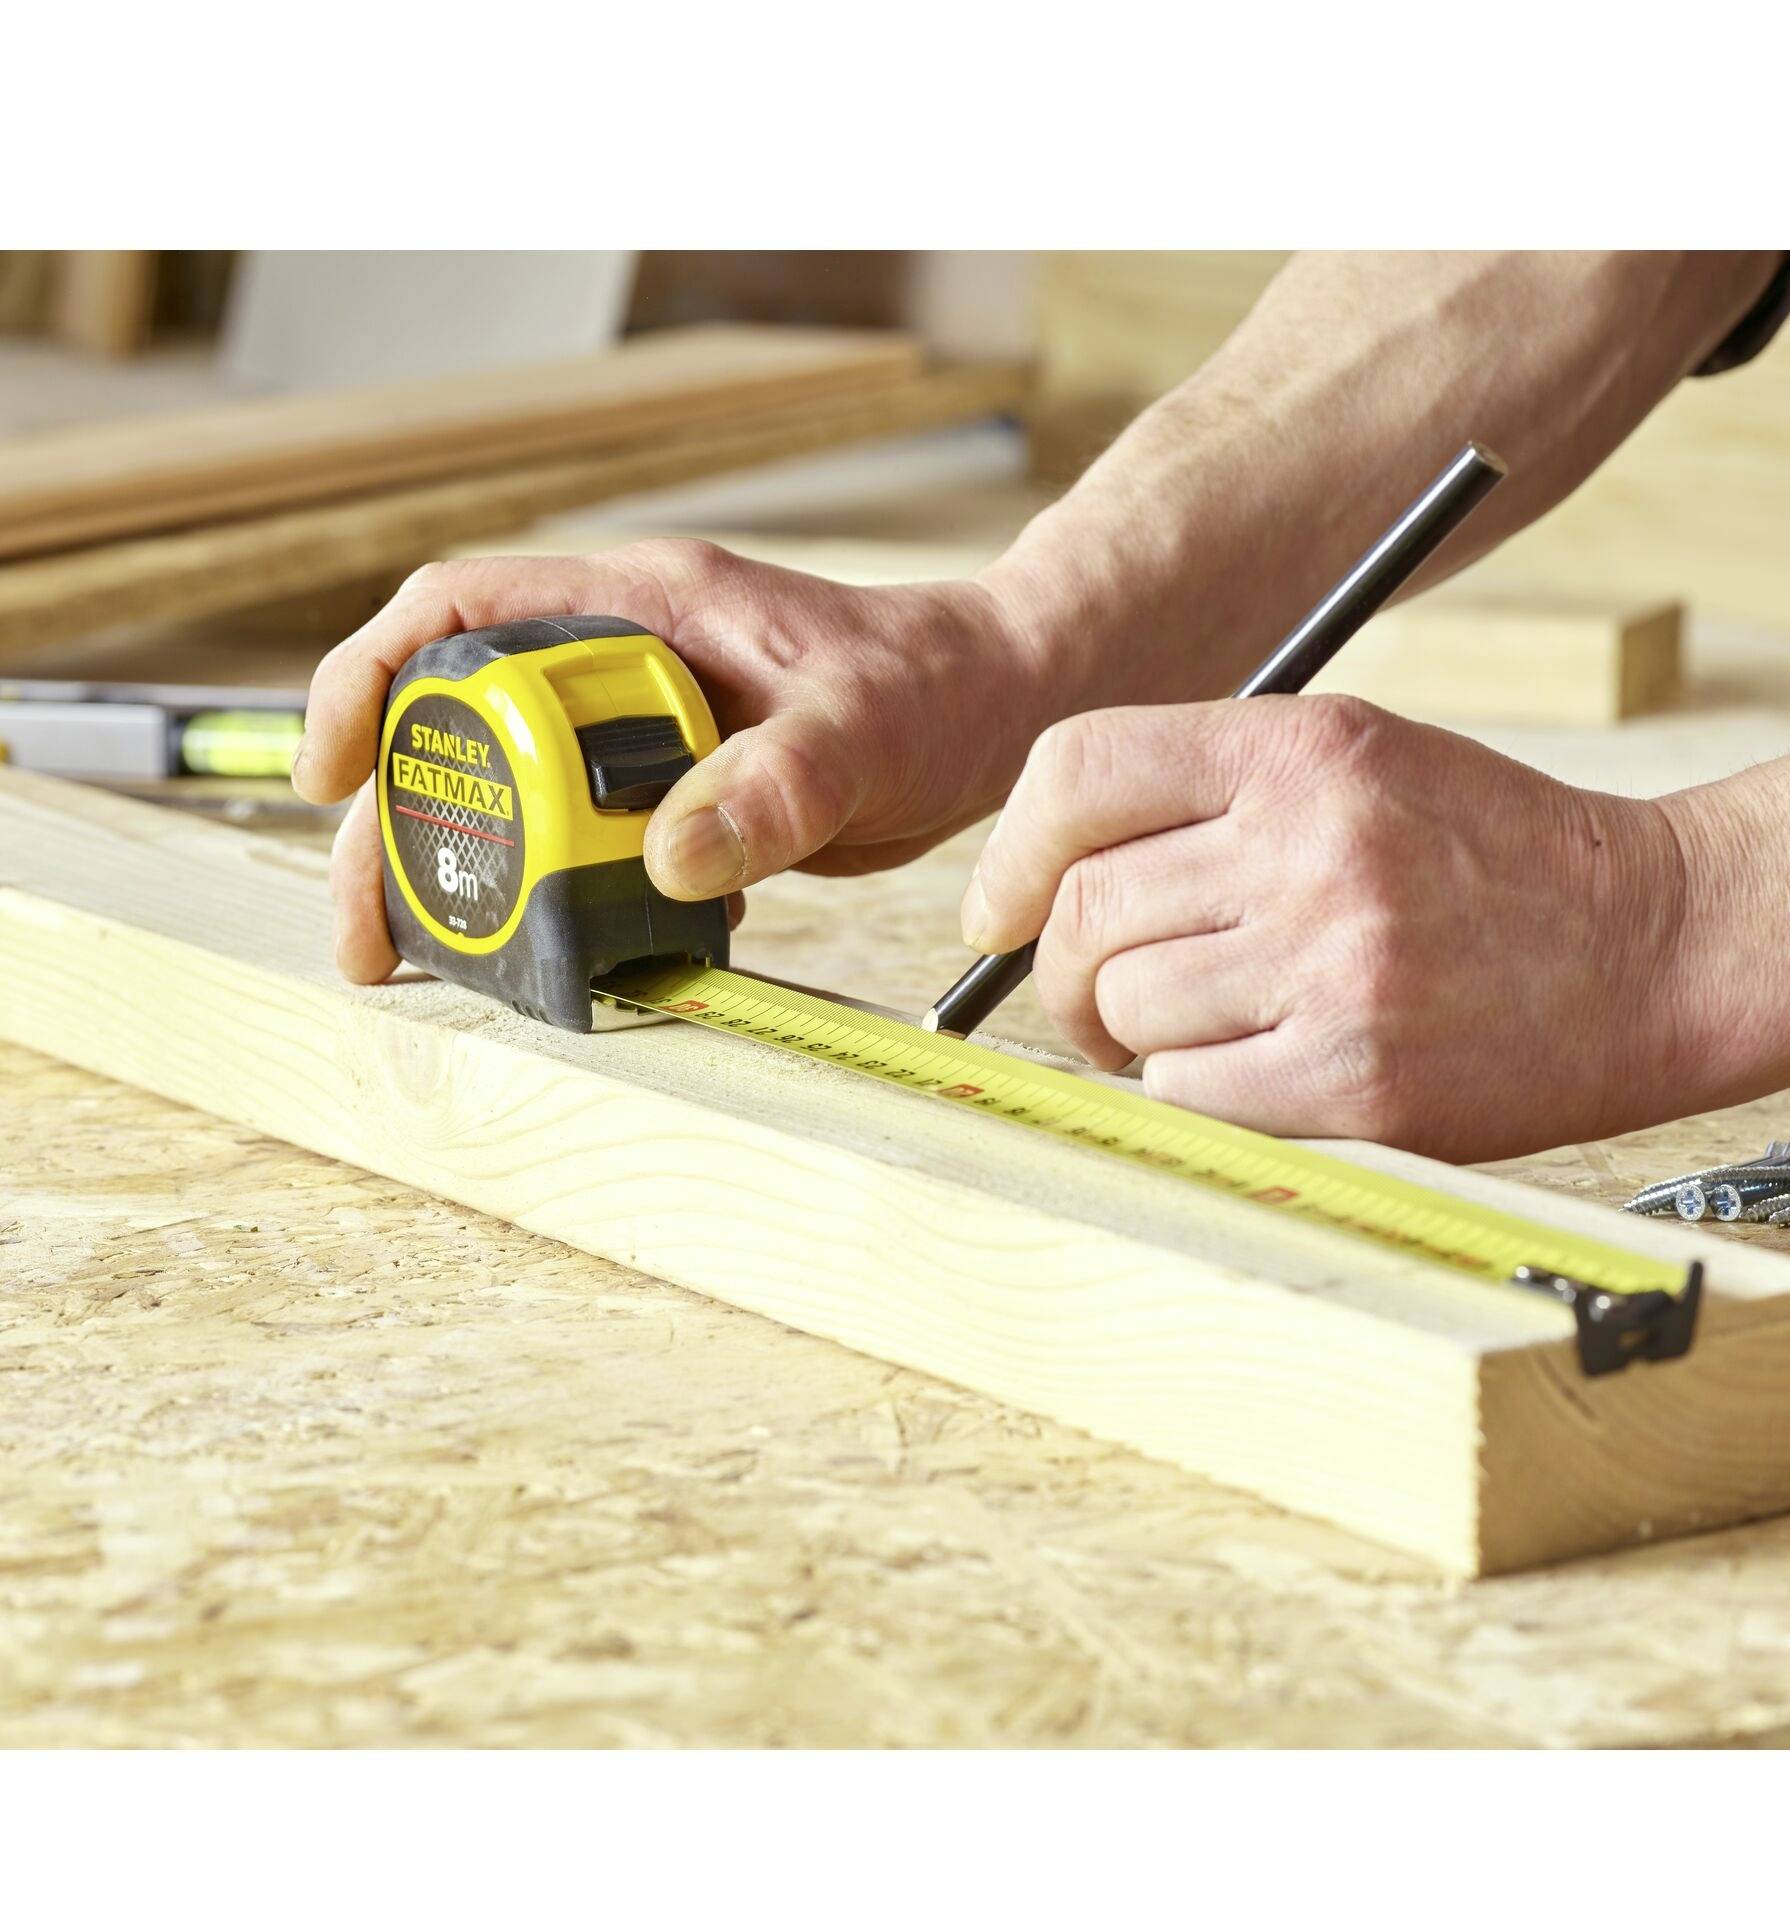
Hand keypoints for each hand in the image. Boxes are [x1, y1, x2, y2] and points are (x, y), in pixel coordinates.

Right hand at [293, 540, 1043, 982]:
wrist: (998, 711)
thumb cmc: (938, 686)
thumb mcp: (864, 729)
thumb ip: (775, 784)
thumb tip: (668, 858)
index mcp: (644, 606)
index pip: (463, 610)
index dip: (373, 679)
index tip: (334, 773)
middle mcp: (625, 660)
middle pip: (459, 724)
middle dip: (398, 822)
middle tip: (371, 932)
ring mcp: (645, 730)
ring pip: (513, 794)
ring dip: (464, 877)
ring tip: (424, 962)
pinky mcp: (676, 794)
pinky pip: (584, 842)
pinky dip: (552, 900)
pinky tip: (541, 956)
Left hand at [961, 695, 1686, 1160]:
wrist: (1659, 943)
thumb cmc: (1492, 858)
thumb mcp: (1359, 765)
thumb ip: (1209, 799)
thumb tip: (1043, 886)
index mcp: (1302, 749)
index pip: (1077, 773)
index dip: (1011, 853)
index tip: (998, 912)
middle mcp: (1310, 846)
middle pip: (1083, 913)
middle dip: (1062, 973)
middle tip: (1098, 1000)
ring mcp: (1336, 965)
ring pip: (1128, 1013)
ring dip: (1136, 1041)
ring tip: (1211, 1032)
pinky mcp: (1360, 1080)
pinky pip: (1188, 1098)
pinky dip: (1194, 1097)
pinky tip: (1256, 1076)